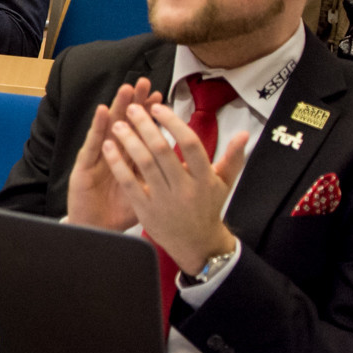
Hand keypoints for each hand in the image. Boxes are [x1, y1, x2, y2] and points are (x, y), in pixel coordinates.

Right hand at [66, 79, 164, 230]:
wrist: (97, 233)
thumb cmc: (120, 213)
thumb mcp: (148, 195)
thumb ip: (163, 179)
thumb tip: (187, 168)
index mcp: (129, 160)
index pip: (140, 132)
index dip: (149, 115)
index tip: (161, 97)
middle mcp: (112, 155)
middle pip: (124, 124)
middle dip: (134, 103)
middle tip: (143, 83)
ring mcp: (97, 159)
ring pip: (108, 128)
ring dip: (116, 107)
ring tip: (126, 89)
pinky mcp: (84, 168)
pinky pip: (92, 145)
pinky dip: (97, 128)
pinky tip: (102, 112)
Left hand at [103, 102, 246, 273]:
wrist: (197, 245)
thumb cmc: (208, 208)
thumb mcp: (224, 184)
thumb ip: (233, 158)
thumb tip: (244, 133)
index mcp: (204, 178)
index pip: (191, 144)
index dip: (173, 124)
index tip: (158, 107)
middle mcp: (185, 188)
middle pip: (162, 151)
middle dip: (145, 126)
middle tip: (132, 109)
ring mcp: (164, 200)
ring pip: (144, 164)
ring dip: (129, 141)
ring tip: (118, 124)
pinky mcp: (146, 210)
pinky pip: (129, 183)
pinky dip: (117, 164)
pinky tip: (108, 147)